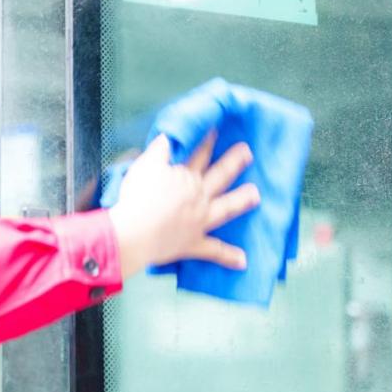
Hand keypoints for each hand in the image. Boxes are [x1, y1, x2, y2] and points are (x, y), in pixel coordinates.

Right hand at [108, 130, 259, 276]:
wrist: (135, 232)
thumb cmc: (137, 199)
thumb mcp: (144, 166)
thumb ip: (158, 152)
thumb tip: (169, 139)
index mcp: (184, 177)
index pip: (199, 155)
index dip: (208, 142)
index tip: (217, 130)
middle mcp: (197, 196)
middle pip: (220, 176)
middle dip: (234, 163)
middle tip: (247, 152)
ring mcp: (199, 220)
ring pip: (226, 208)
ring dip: (241, 201)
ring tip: (256, 195)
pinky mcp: (194, 243)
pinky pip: (214, 251)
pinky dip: (228, 256)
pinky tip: (243, 260)